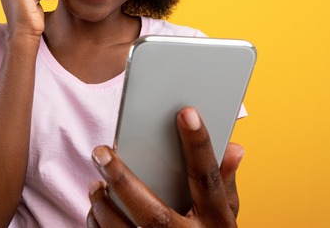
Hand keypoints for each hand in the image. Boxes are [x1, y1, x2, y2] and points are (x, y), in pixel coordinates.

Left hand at [87, 107, 244, 226]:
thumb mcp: (226, 217)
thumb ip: (225, 183)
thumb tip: (235, 148)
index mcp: (216, 222)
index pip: (207, 178)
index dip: (198, 145)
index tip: (186, 113)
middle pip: (153, 213)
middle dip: (123, 180)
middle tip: (101, 152)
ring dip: (104, 206)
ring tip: (94, 184)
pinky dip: (99, 225)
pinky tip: (96, 209)